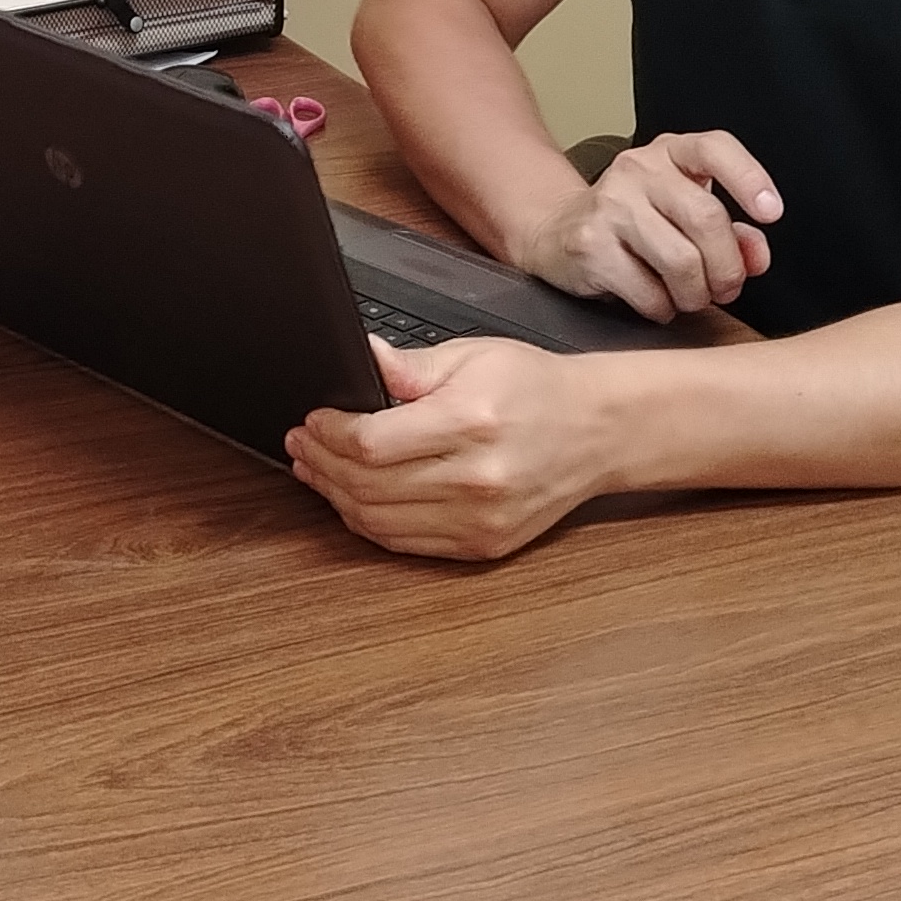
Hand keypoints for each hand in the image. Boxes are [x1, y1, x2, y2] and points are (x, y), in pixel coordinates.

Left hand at [284, 336, 609, 561]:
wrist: (599, 431)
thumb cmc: (537, 388)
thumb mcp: (474, 356)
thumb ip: (410, 366)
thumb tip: (360, 359)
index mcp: (471, 422)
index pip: (372, 443)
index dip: (328, 434)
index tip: (312, 420)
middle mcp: (476, 478)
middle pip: (367, 485)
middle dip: (321, 464)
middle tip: (301, 444)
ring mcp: (480, 519)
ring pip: (379, 521)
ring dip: (335, 496)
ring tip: (316, 471)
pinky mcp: (483, 545)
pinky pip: (405, 543)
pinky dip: (369, 523)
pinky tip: (352, 499)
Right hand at [510, 130, 780, 319]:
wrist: (557, 231)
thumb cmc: (634, 223)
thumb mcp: (684, 214)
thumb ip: (730, 232)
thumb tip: (756, 255)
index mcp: (669, 153)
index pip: (715, 149)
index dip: (750, 179)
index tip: (771, 213)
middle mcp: (637, 169)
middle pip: (706, 218)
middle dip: (727, 266)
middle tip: (726, 287)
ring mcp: (609, 204)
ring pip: (682, 261)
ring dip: (696, 294)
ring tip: (690, 297)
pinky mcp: (589, 244)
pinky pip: (648, 291)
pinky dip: (663, 308)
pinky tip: (657, 302)